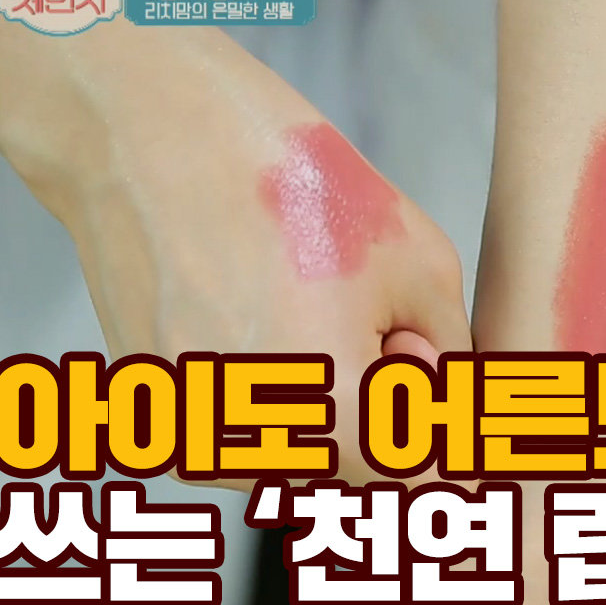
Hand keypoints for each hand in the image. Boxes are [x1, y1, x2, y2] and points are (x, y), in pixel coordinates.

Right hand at [0, 27, 470, 486]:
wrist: (152, 128)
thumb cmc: (290, 182)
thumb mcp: (420, 265)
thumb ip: (449, 361)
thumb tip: (455, 415)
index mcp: (330, 424)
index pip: (415, 476)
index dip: (435, 420)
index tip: (430, 363)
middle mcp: (250, 449)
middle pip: (350, 466)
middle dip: (381, 406)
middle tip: (375, 315)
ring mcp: (189, 431)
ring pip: (293, 444)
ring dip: (322, 397)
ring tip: (309, 298)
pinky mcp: (150, 402)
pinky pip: (238, 417)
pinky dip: (266, 379)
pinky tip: (261, 301)